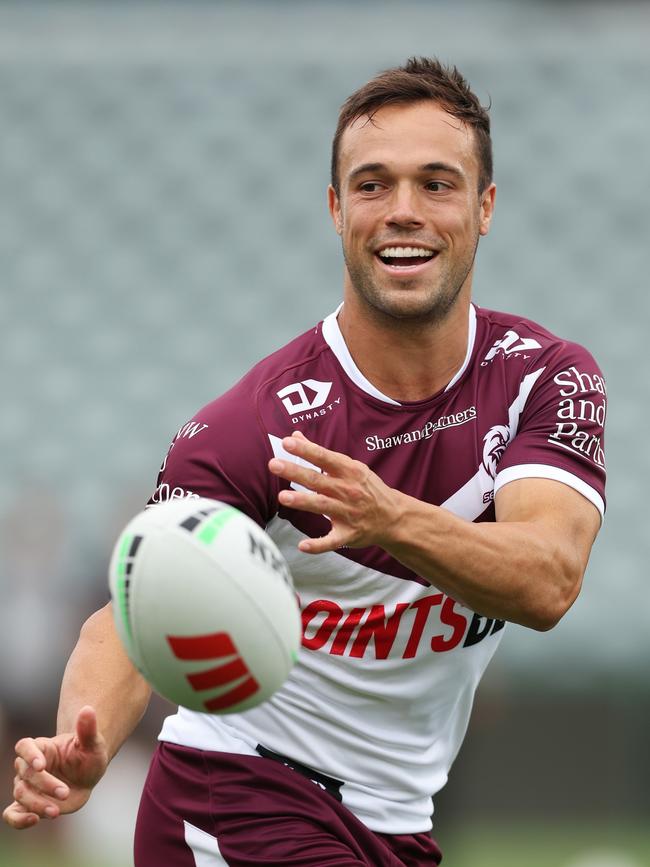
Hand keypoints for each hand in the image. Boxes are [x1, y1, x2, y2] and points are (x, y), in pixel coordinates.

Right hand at [3, 706, 108, 828]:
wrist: (86, 776)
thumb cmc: (87, 756)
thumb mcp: (92, 744)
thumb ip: (88, 729)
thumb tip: (88, 709)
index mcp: (41, 748)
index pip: (24, 746)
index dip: (29, 755)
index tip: (41, 766)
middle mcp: (29, 766)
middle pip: (25, 774)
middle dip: (44, 785)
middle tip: (65, 793)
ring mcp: (27, 786)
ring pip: (20, 794)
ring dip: (36, 804)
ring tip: (56, 811)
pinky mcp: (28, 805)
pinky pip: (12, 814)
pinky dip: (18, 820)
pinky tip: (33, 820)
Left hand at [268, 431, 401, 553]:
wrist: (393, 516)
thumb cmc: (366, 487)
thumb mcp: (350, 466)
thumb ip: (321, 454)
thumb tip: (294, 436)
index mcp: (349, 471)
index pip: (324, 457)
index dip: (305, 450)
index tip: (287, 442)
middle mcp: (348, 490)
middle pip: (318, 480)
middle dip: (295, 472)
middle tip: (273, 464)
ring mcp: (348, 513)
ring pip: (322, 506)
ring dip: (303, 501)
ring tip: (283, 497)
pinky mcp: (349, 534)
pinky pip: (332, 541)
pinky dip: (318, 545)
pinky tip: (302, 546)